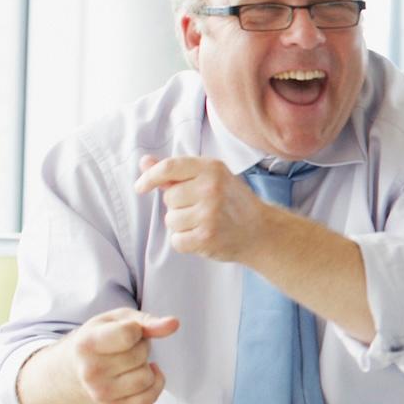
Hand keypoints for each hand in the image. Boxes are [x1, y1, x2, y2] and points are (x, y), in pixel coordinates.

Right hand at [62, 307, 179, 403]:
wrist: (81, 363)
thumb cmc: (105, 335)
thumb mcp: (121, 319)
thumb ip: (148, 321)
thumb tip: (173, 324)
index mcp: (88, 343)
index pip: (127, 335)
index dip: (137, 330)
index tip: (128, 330)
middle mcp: (90, 371)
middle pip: (140, 356)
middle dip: (142, 348)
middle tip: (128, 347)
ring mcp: (99, 392)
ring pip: (146, 378)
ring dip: (146, 367)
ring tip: (131, 362)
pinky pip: (149, 398)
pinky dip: (154, 385)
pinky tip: (141, 375)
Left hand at [135, 155, 272, 262]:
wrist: (263, 231)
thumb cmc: (233, 203)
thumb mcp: (211, 178)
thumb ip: (176, 171)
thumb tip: (144, 162)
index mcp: (212, 169)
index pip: (169, 167)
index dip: (150, 177)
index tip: (141, 187)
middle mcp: (211, 188)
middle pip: (168, 198)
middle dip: (179, 206)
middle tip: (203, 208)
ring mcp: (210, 213)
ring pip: (171, 220)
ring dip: (183, 225)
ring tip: (206, 223)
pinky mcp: (207, 237)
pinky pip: (177, 240)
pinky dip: (186, 242)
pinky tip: (204, 237)